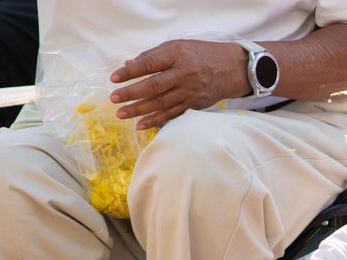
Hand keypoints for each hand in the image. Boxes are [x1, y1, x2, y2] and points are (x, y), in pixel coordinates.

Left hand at [109, 40, 249, 129]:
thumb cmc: (201, 55)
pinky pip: (171, 114)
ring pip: (161, 103)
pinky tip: (140, 124)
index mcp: (178, 54)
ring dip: (139, 110)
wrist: (232, 68)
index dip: (131, 71)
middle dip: (132, 93)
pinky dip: (155, 120)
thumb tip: (129, 64)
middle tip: (114, 99)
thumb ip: (154, 55)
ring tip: (121, 114)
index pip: (150, 63)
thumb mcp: (179, 47)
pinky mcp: (193, 104)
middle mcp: (184, 73)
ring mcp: (190, 91)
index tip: (114, 78)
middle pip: (154, 85)